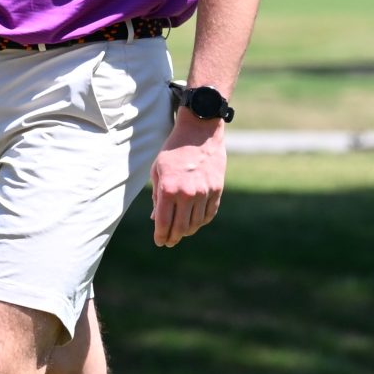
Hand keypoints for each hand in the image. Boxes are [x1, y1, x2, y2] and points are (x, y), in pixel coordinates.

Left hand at [149, 110, 225, 246]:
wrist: (199, 132)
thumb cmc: (173, 151)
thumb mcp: (158, 171)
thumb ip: (157, 197)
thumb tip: (155, 219)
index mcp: (169, 189)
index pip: (163, 222)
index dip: (160, 235)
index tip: (160, 242)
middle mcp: (187, 193)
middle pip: (180, 227)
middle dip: (173, 237)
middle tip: (169, 241)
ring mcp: (204, 192)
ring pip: (196, 223)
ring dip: (187, 231)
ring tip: (181, 232)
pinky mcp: (217, 190)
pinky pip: (209, 213)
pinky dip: (201, 221)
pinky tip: (195, 222)